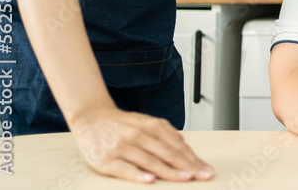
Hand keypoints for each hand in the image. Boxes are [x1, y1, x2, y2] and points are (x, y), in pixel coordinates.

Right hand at [70, 106, 213, 182]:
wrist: (90, 118)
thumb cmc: (122, 124)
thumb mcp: (146, 123)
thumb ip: (166, 135)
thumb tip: (186, 150)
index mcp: (152, 126)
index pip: (177, 145)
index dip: (193, 159)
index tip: (206, 169)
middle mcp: (139, 135)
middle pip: (168, 153)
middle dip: (188, 166)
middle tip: (203, 176)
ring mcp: (122, 147)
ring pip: (150, 161)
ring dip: (169, 171)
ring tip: (185, 178)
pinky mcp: (107, 160)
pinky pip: (125, 169)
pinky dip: (138, 175)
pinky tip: (150, 180)